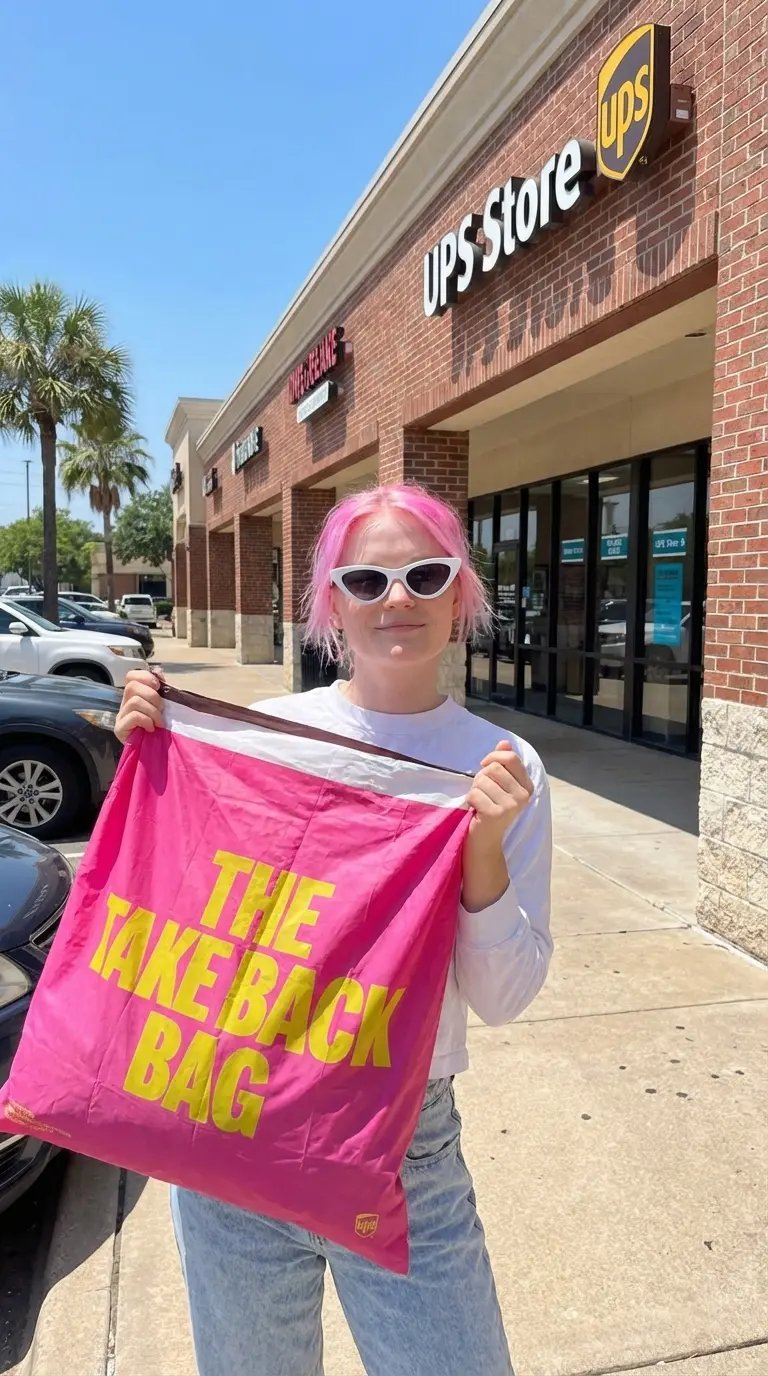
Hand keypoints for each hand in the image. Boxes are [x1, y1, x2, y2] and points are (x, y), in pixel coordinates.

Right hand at [114, 668, 164, 743]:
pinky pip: (134, 716)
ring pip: (134, 701)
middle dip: (152, 696)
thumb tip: (159, 671)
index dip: (145, 677)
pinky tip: (151, 729)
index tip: (159, 686)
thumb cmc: (161, 727)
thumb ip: (162, 689)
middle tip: (162, 710)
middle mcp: (124, 703)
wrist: (155, 753)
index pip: (131, 675)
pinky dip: (147, 721)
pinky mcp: (120, 729)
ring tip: (159, 722)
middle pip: (132, 686)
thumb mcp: (164, 705)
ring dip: (152, 711)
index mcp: (134, 695)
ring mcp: (120, 716)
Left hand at [461, 742, 533, 911]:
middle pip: (492, 768)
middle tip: (482, 793)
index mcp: (526, 785)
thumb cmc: (488, 809)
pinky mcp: (497, 813)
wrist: (484, 842)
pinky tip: (476, 811)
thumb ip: (502, 763)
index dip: (492, 757)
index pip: (509, 757)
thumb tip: (505, 742)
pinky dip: (469, 800)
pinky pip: (474, 793)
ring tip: (479, 803)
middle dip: (480, 778)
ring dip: (474, 790)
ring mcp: (512, 805)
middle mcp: (523, 795)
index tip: (484, 767)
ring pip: (481, 780)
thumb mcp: (497, 784)